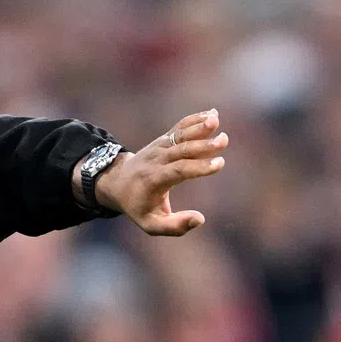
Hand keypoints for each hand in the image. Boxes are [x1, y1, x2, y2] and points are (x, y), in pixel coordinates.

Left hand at [94, 109, 227, 235]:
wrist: (116, 184)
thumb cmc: (137, 206)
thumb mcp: (150, 224)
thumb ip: (174, 227)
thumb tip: (200, 219)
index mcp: (154, 180)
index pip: (177, 170)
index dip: (198, 167)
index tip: (218, 164)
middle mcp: (156, 160)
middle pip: (181, 149)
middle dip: (202, 144)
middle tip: (224, 140)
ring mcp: (159, 147)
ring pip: (179, 135)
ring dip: (198, 127)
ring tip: (216, 118)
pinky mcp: (163, 140)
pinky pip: (179, 128)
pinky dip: (194, 120)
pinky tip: (212, 114)